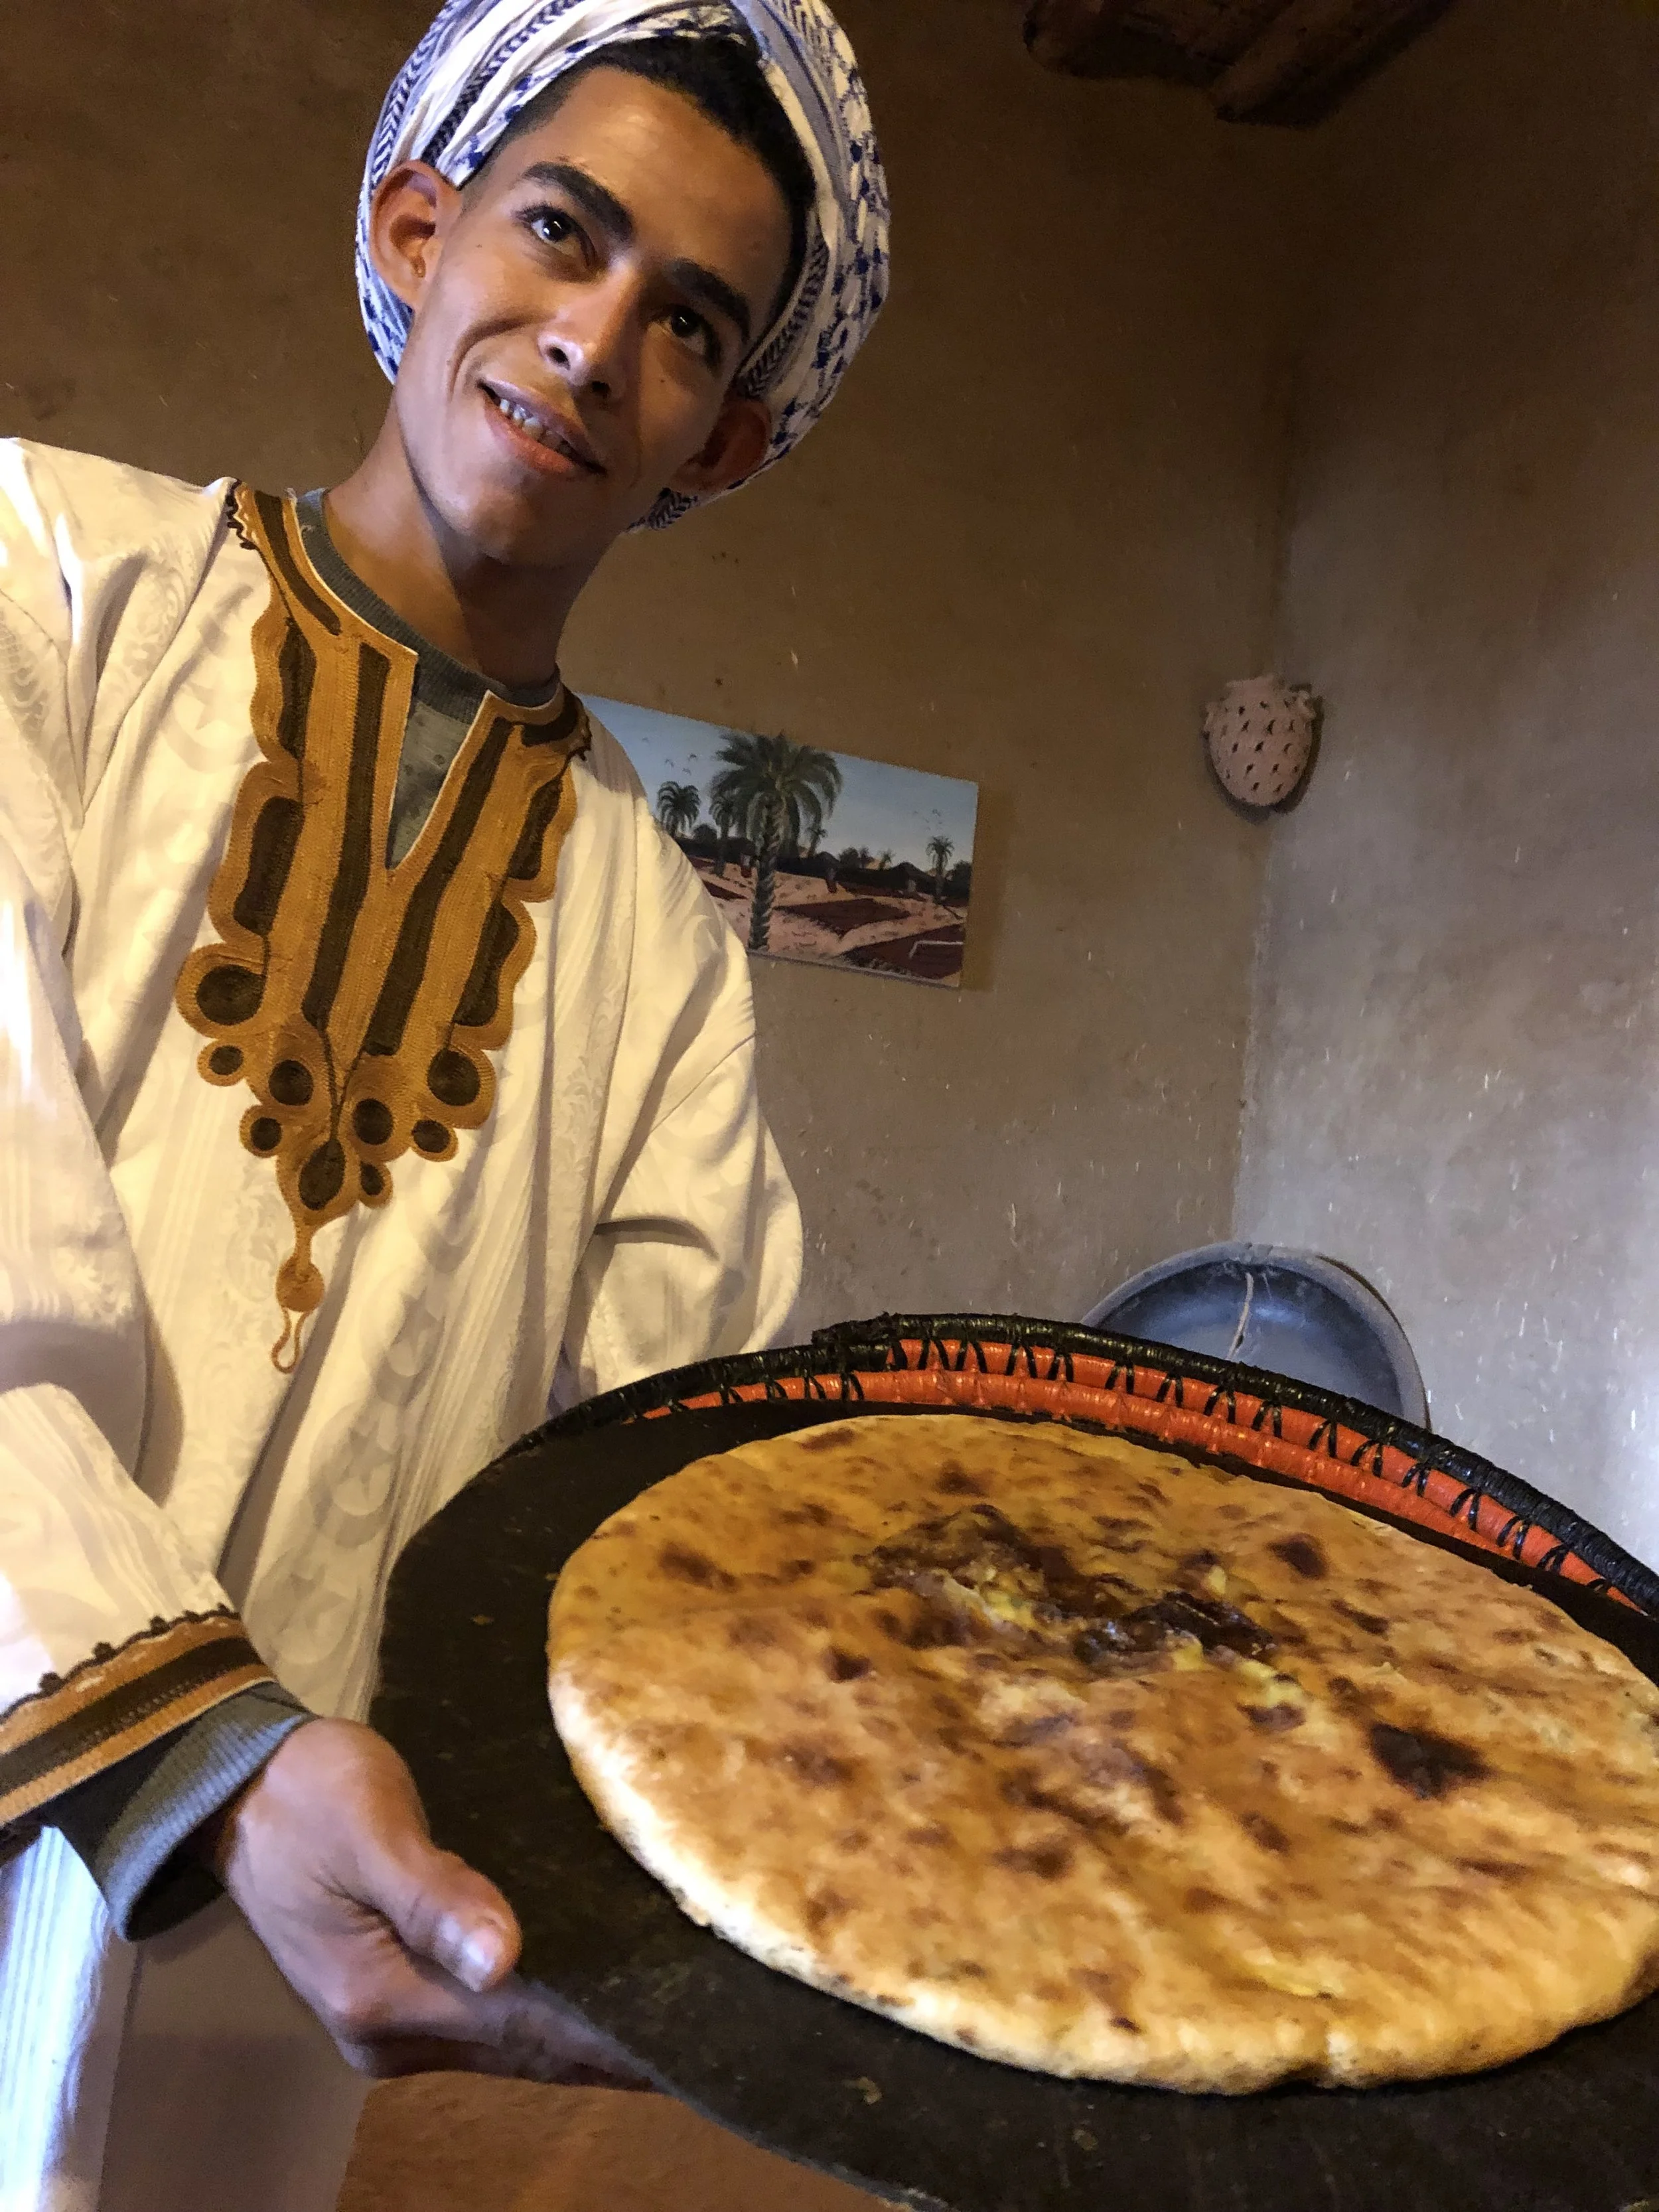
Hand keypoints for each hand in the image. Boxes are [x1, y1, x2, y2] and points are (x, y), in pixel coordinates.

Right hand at [205, 1717, 646, 2084]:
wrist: (238, 1789)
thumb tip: (502, 1960)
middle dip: (605, 2048)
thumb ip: (435, 1895)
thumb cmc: (308, 1792)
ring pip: (507, 2046)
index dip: (600, 2032)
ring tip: (666, 2026)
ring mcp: (388, 2023)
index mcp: (380, 1998)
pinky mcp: (396, 1995)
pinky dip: (543, 2021)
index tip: (676, 2038)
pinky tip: (596, 2005)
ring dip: (580, 2040)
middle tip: (696, 2035)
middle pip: (519, 2050)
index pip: (518, 2024)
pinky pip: (488, 2024)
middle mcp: (386, 2034)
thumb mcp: (372, 1825)